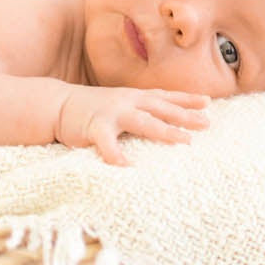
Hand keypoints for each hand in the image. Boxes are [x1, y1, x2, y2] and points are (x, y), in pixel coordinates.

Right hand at [55, 84, 209, 165]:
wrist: (56, 104)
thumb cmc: (91, 109)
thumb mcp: (119, 104)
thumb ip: (138, 110)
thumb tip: (163, 120)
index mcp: (133, 96)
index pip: (164, 96)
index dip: (186, 99)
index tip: (208, 102)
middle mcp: (126, 101)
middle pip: (160, 107)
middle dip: (184, 115)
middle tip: (206, 123)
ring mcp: (111, 113)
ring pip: (142, 121)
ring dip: (164, 130)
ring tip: (183, 141)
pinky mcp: (94, 128)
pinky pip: (108, 144)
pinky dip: (118, 156)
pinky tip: (128, 168)